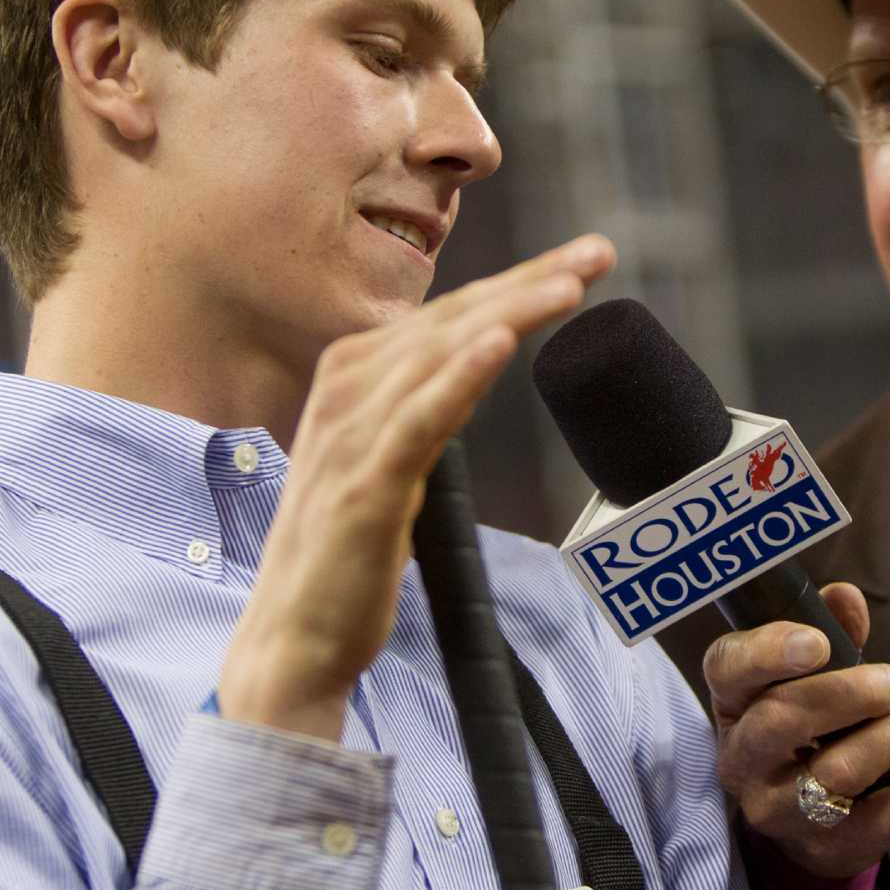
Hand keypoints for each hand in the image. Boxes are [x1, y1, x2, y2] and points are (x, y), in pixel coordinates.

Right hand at [218, 233, 615, 738]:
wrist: (291, 638)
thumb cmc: (344, 553)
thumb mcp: (389, 458)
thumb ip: (425, 405)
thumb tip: (478, 360)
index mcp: (353, 376)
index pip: (450, 314)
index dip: (518, 280)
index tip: (583, 258)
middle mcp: (347, 390)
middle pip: (454, 319)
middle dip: (530, 278)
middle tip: (598, 251)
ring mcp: (352, 436)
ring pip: (442, 353)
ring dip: (510, 311)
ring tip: (572, 283)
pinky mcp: (363, 486)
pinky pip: (418, 420)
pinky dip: (459, 376)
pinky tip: (499, 343)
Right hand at [703, 582, 889, 877]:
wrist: (802, 817)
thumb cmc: (808, 725)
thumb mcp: (804, 675)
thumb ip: (827, 628)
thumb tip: (845, 597)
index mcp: (733, 702)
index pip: (729, 669)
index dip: (770, 652)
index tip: (819, 643)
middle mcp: (743, 760)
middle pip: (783, 721)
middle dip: (851, 694)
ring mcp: (780, 812)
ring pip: (836, 773)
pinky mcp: (828, 849)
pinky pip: (886, 818)